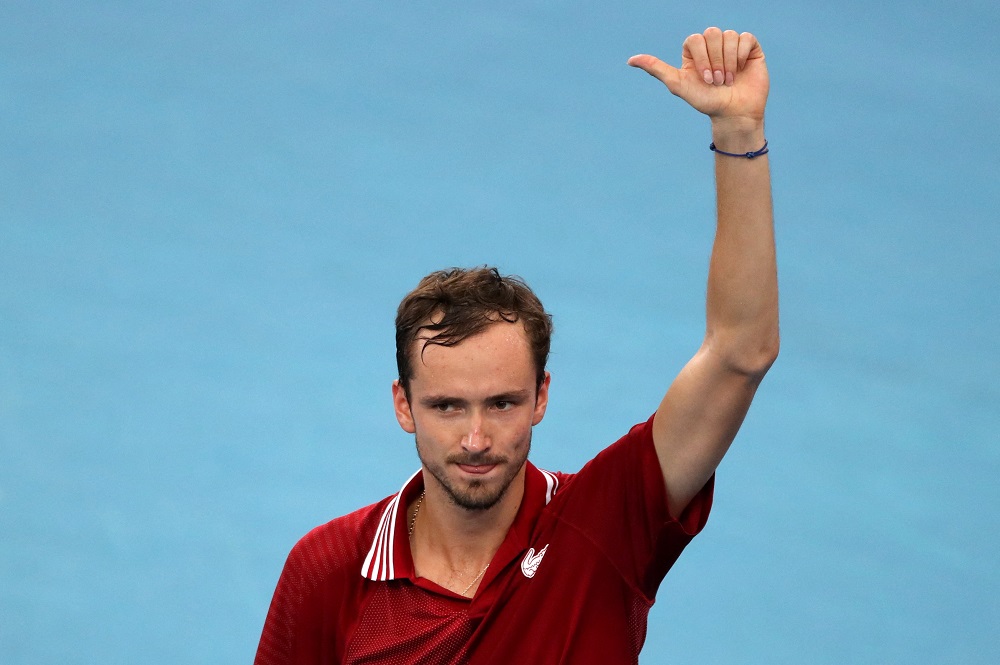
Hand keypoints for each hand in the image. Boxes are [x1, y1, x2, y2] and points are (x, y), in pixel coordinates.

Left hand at [628, 28, 767, 126]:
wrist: (733, 114)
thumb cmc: (706, 102)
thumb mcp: (678, 85)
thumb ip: (656, 69)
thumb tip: (630, 60)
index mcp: (694, 51)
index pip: (695, 39)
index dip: (701, 59)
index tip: (705, 80)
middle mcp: (712, 46)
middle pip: (712, 34)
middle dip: (715, 61)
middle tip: (717, 82)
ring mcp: (731, 46)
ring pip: (729, 36)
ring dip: (728, 62)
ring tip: (729, 80)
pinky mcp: (749, 48)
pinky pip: (745, 38)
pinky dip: (742, 56)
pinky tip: (741, 70)